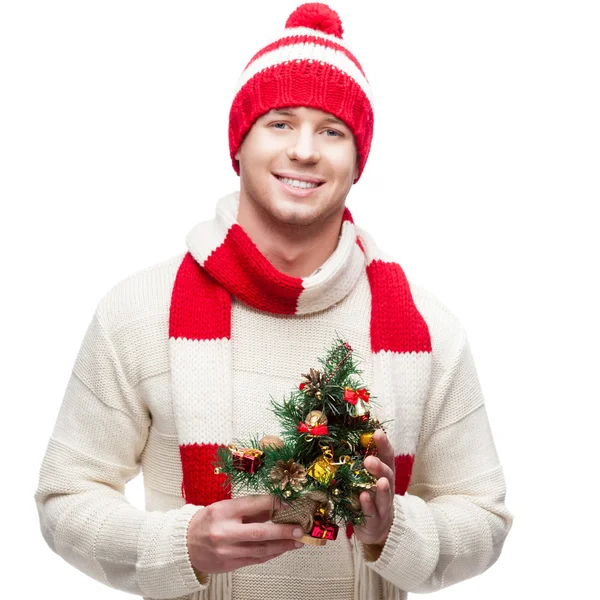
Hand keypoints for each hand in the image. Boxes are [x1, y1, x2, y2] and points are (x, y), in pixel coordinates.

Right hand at [187, 494, 304, 574]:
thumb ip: (249, 508)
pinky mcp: (229, 564)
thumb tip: (275, 505)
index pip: (253, 504)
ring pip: (260, 549)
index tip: (290, 503)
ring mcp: (227, 551)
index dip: (274, 503)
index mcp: (222, 511)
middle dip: (283, 531)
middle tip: (299, 529)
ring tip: (297, 541)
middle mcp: (224, 532)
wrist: (184, 545)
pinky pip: (255, 559)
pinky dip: (271, 554)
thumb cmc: (207, 522)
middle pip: (259, 531)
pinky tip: (282, 549)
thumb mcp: (224, 507)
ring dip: (282, 546)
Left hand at [353, 429, 394, 551]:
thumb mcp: (366, 478)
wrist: (377, 528)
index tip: (377, 432)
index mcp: (384, 473)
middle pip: (387, 475)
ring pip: (385, 495)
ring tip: (380, 480)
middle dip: (379, 466)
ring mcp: (383, 505)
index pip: (387, 456)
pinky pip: (372, 513)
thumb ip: (359, 463)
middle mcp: (386, 487)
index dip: (383, 444)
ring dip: (382, 488)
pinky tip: (363, 497)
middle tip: (369, 460)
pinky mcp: (375, 520)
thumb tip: (341, 438)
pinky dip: (368, 505)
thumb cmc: (369, 496)